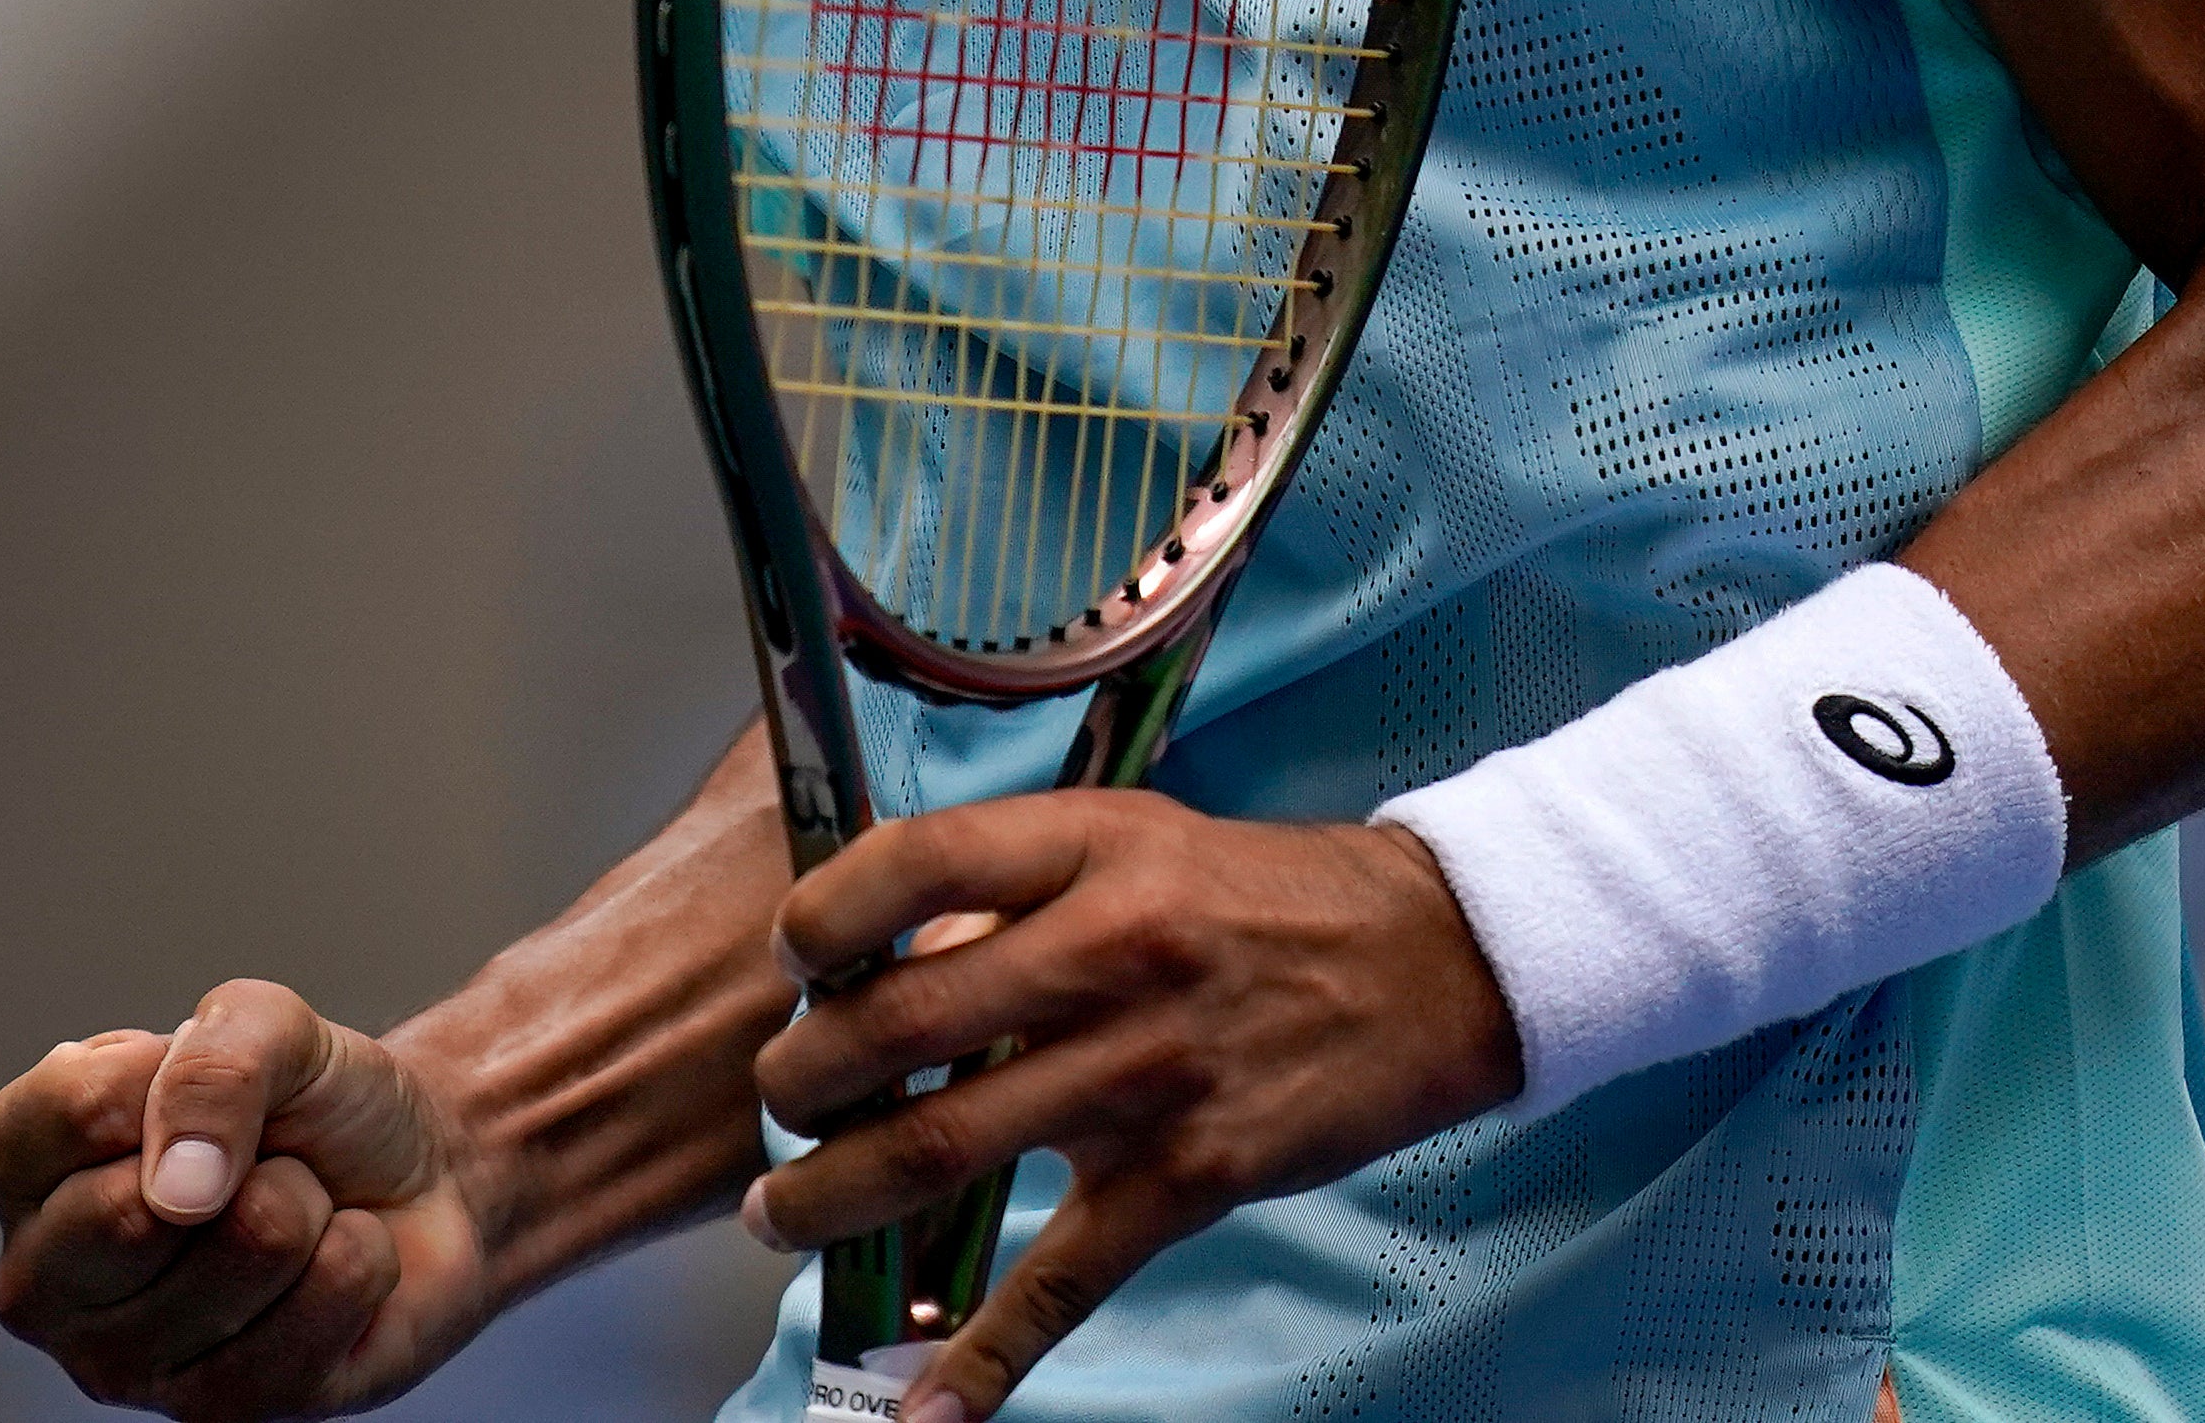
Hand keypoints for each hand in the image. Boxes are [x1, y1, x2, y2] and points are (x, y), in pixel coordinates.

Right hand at [0, 984, 500, 1414]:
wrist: (413, 1177)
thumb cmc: (309, 1106)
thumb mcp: (265, 1025)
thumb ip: (213, 1062)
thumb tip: (177, 1188)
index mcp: (19, 1170)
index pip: (71, 1110)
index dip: (168, 1073)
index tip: (199, 1072)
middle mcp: (41, 1281)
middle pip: (136, 1210)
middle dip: (245, 1152)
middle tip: (255, 1159)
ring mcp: (119, 1363)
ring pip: (253, 1243)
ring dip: (309, 1203)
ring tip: (295, 1211)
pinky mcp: (217, 1413)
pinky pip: (327, 1296)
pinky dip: (361, 1256)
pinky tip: (332, 1265)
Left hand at [746, 796, 1524, 1419]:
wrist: (1431, 960)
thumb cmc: (1259, 898)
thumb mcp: (1135, 839)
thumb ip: (1013, 886)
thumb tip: (877, 962)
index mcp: (1092, 848)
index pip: (913, 863)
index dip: (821, 920)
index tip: (788, 961)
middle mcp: (1113, 952)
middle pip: (902, 1024)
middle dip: (801, 1082)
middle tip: (773, 1108)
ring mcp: (1149, 1073)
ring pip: (947, 1151)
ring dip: (836, 1199)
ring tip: (784, 1218)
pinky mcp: (1191, 1176)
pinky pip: (1064, 1278)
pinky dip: (985, 1351)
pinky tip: (926, 1402)